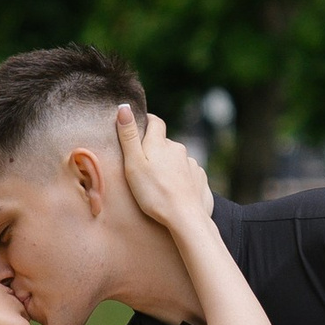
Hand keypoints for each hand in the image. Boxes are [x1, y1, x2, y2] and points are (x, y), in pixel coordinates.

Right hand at [112, 100, 216, 238]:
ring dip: (168, 165)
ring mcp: (192, 164)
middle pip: (165, 143)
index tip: (139, 126)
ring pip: (177, 159)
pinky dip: (180, 178)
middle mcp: (178, 149)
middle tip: (143, 164)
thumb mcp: (134, 165)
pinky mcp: (200, 178)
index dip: (147, 122)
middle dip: (156, 148)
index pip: (155, 122)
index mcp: (160, 144)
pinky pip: (188, 173)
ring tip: (158, 182)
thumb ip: (129, 136)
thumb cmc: (154, 193)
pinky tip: (174, 191)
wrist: (185, 218)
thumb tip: (124, 107)